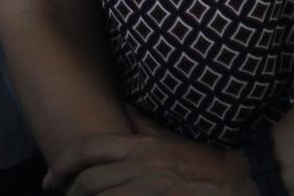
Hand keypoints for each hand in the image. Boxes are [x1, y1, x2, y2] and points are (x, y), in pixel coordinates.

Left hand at [46, 133, 254, 194]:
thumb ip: (143, 126)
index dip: (61, 165)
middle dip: (71, 193)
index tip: (49, 180)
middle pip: (88, 182)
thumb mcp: (171, 140)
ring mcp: (148, 190)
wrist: (244, 184)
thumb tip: (123, 107)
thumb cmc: (208, 165)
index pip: (86, 150)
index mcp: (140, 148)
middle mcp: (140, 168)